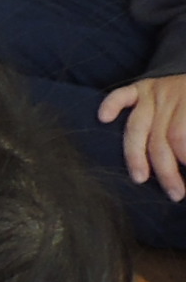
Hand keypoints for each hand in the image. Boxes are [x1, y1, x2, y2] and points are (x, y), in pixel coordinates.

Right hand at [101, 73, 185, 201]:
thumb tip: (185, 162)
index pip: (180, 137)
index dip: (183, 159)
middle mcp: (172, 96)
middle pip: (160, 139)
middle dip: (166, 171)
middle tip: (176, 193)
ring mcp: (154, 94)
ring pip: (137, 128)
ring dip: (136, 157)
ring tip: (140, 179)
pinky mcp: (141, 88)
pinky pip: (121, 95)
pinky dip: (111, 105)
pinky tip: (104, 118)